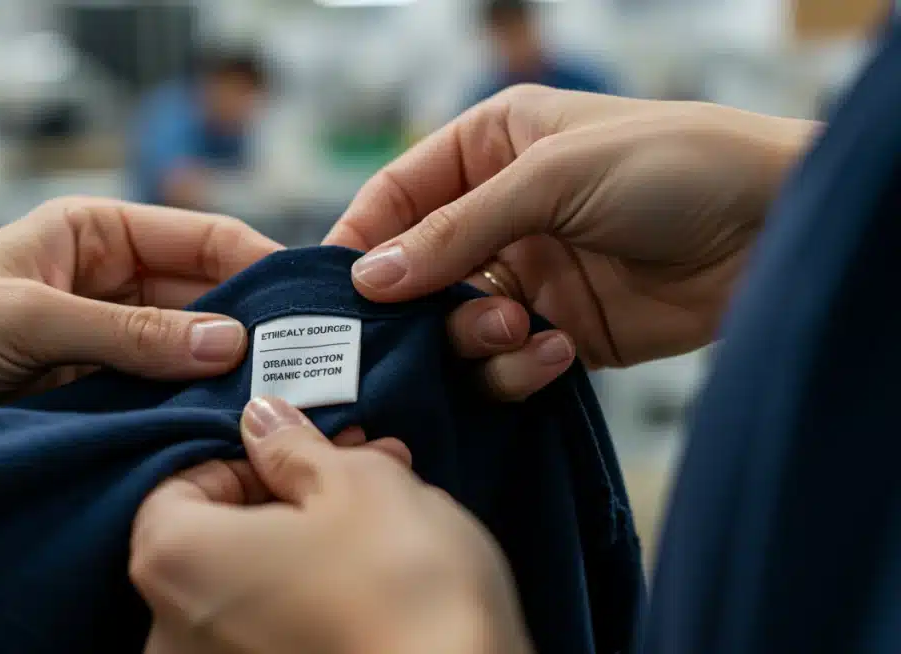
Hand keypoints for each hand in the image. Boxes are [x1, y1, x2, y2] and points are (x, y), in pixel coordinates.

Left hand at [0, 198, 280, 433]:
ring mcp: (103, 344)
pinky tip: (218, 423)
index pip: (198, 238)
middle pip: (201, 299)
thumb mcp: (29, 316)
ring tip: (269, 398)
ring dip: (219, 375)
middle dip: (245, 328)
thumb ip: (128, 333)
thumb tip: (229, 342)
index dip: (254, 263)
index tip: (304, 301)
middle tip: (301, 364)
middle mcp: (107, 284)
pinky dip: (183, 409)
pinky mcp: (91, 397)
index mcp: (94, 233)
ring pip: (183, 354)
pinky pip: (152, 396)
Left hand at [131, 396, 533, 653]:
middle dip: (289, 500)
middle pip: (216, 543)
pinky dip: (313, 605)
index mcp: (174, 562)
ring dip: (309, 550)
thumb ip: (294, 447)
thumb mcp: (355, 481)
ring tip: (388, 523)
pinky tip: (377, 584)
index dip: (245, 462)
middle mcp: (170, 633)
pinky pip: (273, 638)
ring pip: (253, 591)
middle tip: (363, 472)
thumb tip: (262, 422)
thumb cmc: (399, 584)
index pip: (176, 490)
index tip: (303, 455)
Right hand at [327, 85, 817, 393]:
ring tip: (515, 328)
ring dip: (471, 339)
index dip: (359, 241)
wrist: (776, 227)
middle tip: (402, 338)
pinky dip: (516, 368)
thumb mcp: (552, 177)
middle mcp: (498, 215)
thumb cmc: (674, 164)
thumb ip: (456, 231)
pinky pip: (504, 364)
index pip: (395, 196)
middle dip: (409, 307)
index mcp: (490, 149)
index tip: (330, 293)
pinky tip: (556, 351)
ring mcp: (527, 278)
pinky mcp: (558, 333)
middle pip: (414, 273)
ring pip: (452, 327)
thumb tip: (368, 279)